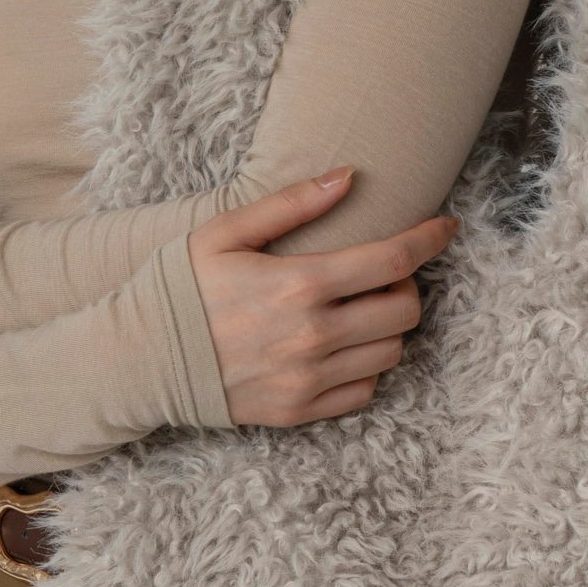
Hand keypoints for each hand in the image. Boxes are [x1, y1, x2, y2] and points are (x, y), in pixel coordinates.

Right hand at [186, 167, 458, 427]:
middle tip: (380, 273)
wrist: (141, 358)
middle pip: (405, 309)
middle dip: (405, 285)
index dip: (430, 238)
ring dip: (388, 326)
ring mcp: (308, 379)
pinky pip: (365, 390)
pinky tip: (342, 347)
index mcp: (299, 284)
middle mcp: (313, 336)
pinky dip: (366, 367)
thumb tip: (349, 176)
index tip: (446, 226)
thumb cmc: (183, 287)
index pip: (393, 259)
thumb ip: (291, 203)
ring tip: (360, 308)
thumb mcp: (225, 231)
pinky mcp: (300, 410)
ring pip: (391, 352)